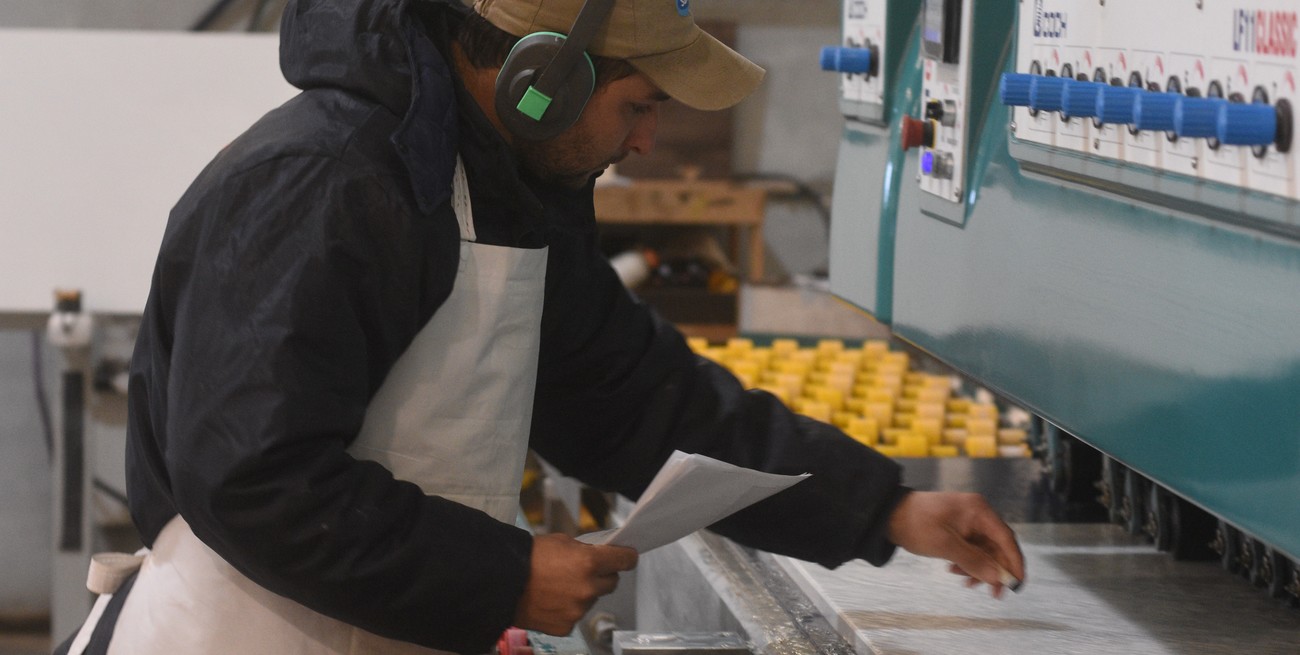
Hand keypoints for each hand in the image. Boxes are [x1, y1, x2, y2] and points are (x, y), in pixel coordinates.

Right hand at [514, 534, 637, 634]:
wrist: (502, 582)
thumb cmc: (528, 557)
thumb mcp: (561, 542)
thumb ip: (585, 551)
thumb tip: (599, 556)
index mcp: (590, 562)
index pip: (625, 560)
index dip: (627, 557)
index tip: (627, 557)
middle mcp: (588, 588)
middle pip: (612, 582)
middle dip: (603, 575)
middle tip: (586, 571)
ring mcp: (578, 610)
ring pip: (592, 600)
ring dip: (584, 593)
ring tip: (559, 586)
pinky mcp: (567, 626)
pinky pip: (575, 616)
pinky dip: (568, 610)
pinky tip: (552, 601)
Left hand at [886, 491, 1024, 597]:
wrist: (888, 515)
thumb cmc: (916, 523)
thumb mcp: (945, 545)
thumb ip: (973, 561)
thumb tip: (997, 578)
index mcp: (978, 510)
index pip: (1006, 538)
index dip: (1015, 561)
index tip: (1018, 583)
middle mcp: (977, 514)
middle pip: (997, 546)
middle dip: (995, 570)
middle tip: (994, 593)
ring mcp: (967, 521)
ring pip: (984, 550)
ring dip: (979, 568)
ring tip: (966, 582)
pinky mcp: (958, 529)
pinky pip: (971, 549)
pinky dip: (967, 562)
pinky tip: (954, 570)